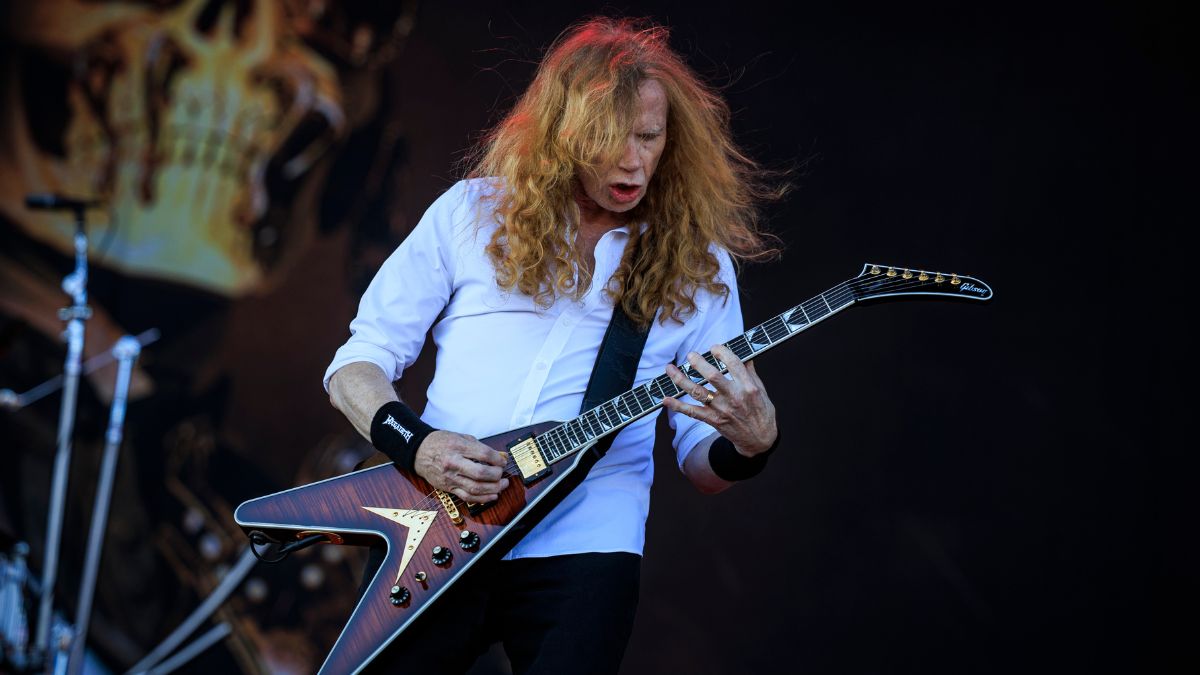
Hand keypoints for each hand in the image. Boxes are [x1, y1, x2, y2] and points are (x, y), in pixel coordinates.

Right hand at [414, 430, 509, 501]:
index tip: (503, 461)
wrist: (419, 452)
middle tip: (503, 474)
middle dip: (496, 475)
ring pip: (475, 488)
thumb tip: (497, 457)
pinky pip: (467, 497)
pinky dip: (482, 498)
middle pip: (480, 473)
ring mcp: (450, 477)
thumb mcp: (460, 437)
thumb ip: (479, 446)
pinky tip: (492, 496)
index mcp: (458, 447)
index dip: (498, 459)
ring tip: (502, 485)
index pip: (483, 454)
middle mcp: (453, 463)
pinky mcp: (448, 488)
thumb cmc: (440, 442)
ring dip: (493, 489)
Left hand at [662, 345, 777, 455]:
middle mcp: (734, 397)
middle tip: (690, 355)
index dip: (722, 353)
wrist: (759, 440)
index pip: (734, 365)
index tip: (714, 347)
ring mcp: (722, 410)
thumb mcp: (761, 389)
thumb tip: (744, 352)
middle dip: (699, 363)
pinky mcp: (714, 420)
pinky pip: (692, 412)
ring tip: (670, 369)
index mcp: (748, 387)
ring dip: (681, 380)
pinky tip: (666, 399)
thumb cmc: (761, 412)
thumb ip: (750, 371)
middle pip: (713, 377)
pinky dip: (678, 406)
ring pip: (698, 392)